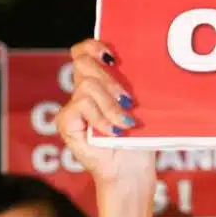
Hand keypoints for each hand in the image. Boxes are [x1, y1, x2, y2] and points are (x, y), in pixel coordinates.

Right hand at [58, 40, 154, 186]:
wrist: (131, 169)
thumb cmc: (140, 139)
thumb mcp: (142, 106)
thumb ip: (136, 86)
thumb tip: (148, 63)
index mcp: (100, 82)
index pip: (83, 51)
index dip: (93, 46)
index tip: (113, 56)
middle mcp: (83, 91)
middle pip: (83, 63)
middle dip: (109, 79)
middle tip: (128, 101)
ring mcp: (73, 107)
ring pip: (87, 86)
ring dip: (110, 105)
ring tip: (125, 123)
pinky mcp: (67, 122)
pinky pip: (82, 106)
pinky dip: (101, 118)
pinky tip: (114, 131)